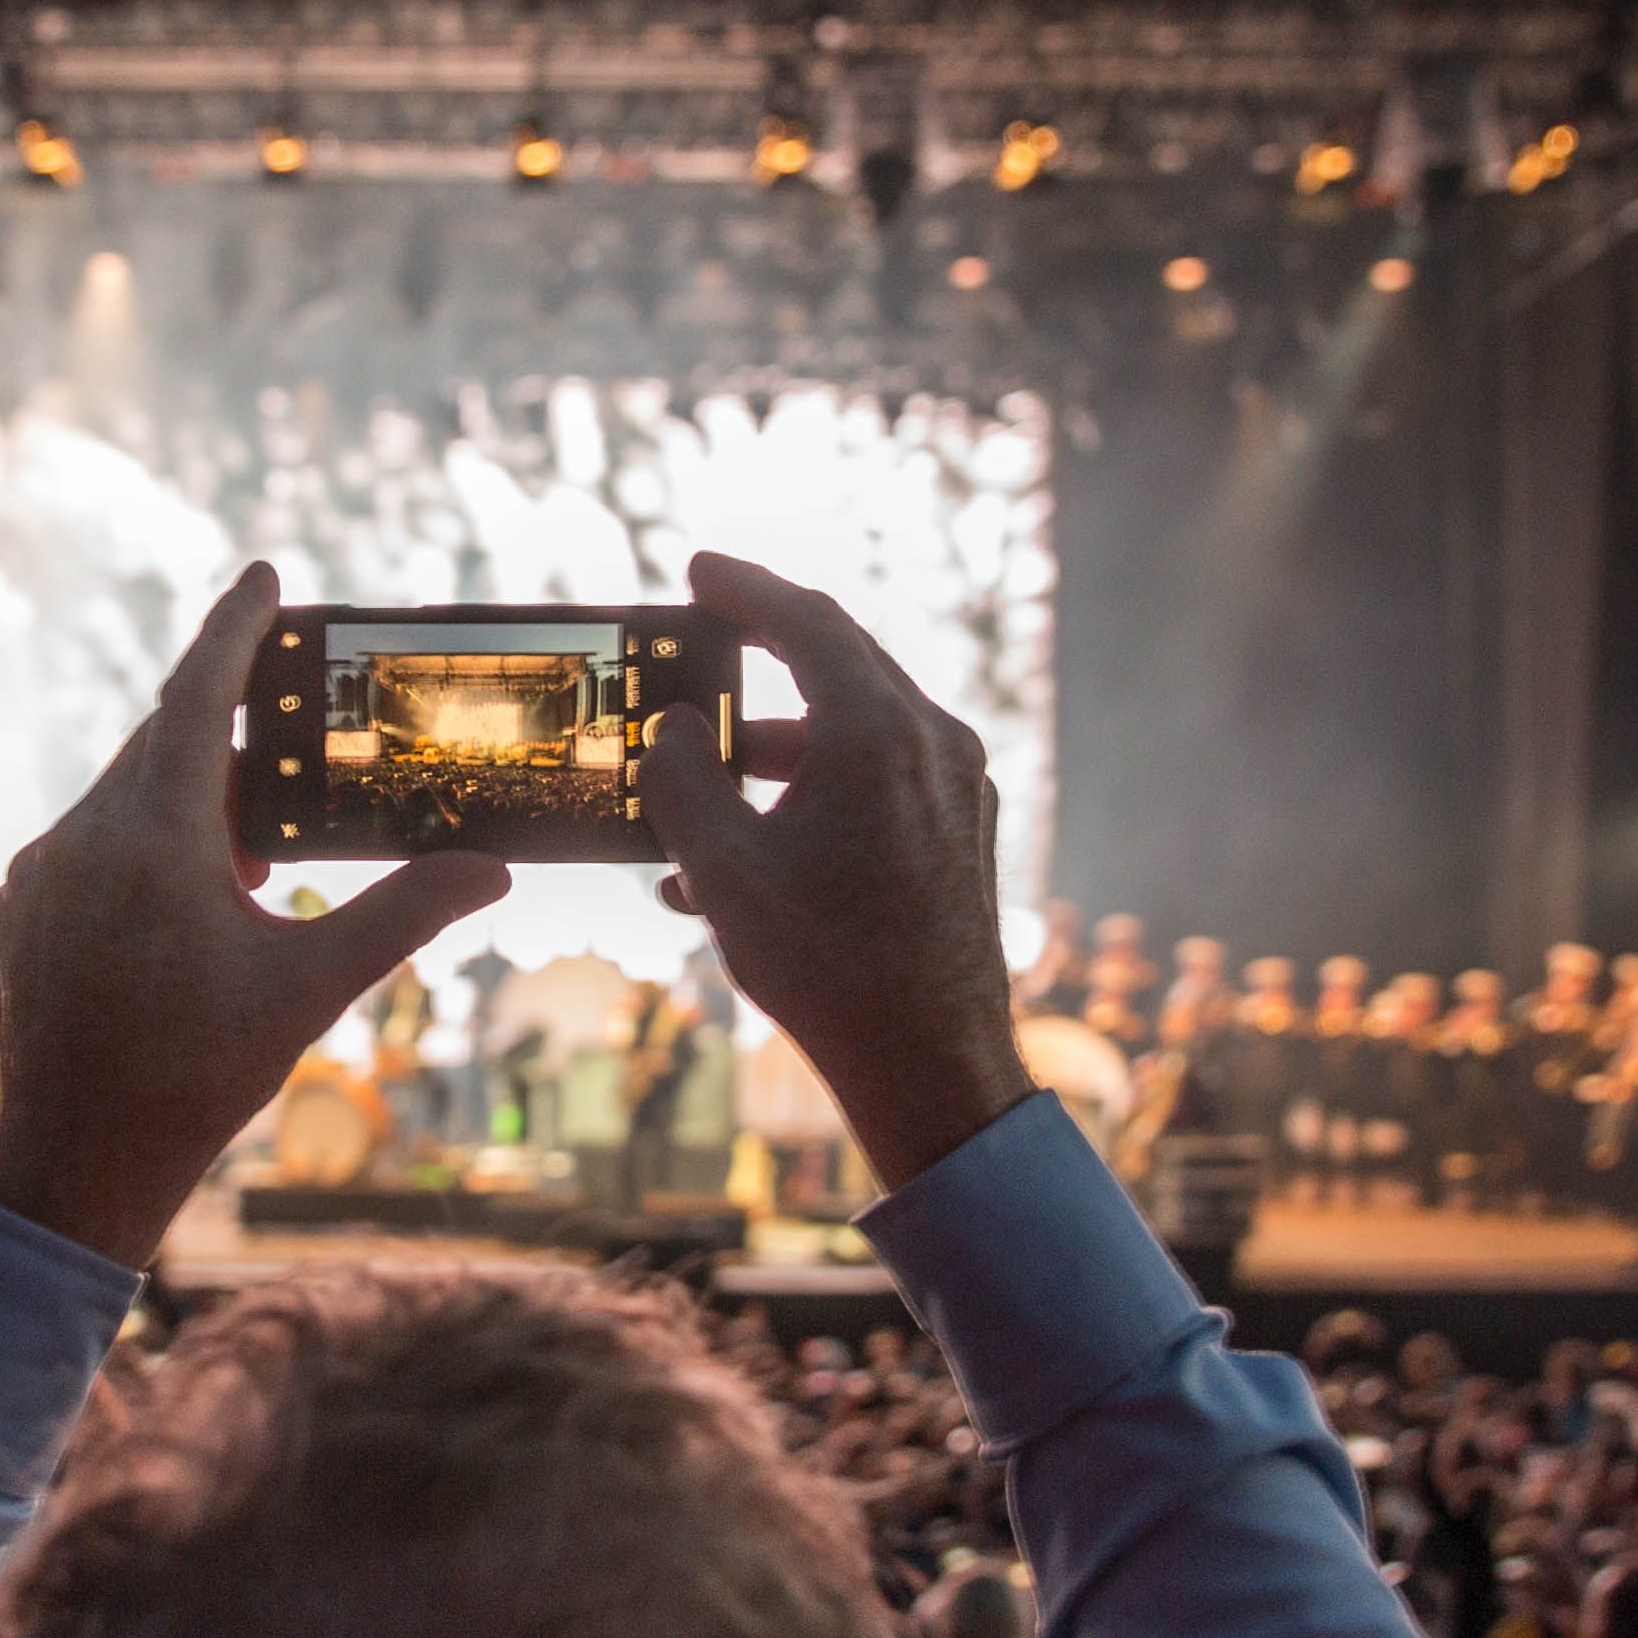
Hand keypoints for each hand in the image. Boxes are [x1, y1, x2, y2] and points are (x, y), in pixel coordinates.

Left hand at [0, 562, 507, 1269]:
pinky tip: (193, 898)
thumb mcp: (310, 989)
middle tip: (294, 716)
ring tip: (260, 840)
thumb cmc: (192, 1078)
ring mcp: (40, 872)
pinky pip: (91, 844)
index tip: (266, 575)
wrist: (73, 1165)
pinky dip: (145, 844)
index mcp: (151, 833)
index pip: (197, 693)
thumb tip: (491, 868)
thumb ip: (402, 914)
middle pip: (163, 742)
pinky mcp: (20, 910)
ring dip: (191, 797)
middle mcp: (81, 835)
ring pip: (125, 796)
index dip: (236, 627)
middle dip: (230, 726)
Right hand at [640, 552, 1029, 1188]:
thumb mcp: (724, 869)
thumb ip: (683, 781)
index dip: (746, 589)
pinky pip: (880, 785)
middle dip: (758, 665)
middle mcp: (935, 744)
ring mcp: (958, 790)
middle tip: (700, 656)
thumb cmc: (830, 968)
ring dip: (776, 752)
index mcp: (881, 732)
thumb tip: (675, 728)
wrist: (932, 1065)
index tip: (698, 572)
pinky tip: (751, 857)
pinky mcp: (962, 835)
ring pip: (855, 734)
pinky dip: (815, 795)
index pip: (808, 621)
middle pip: (840, 667)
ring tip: (700, 793)